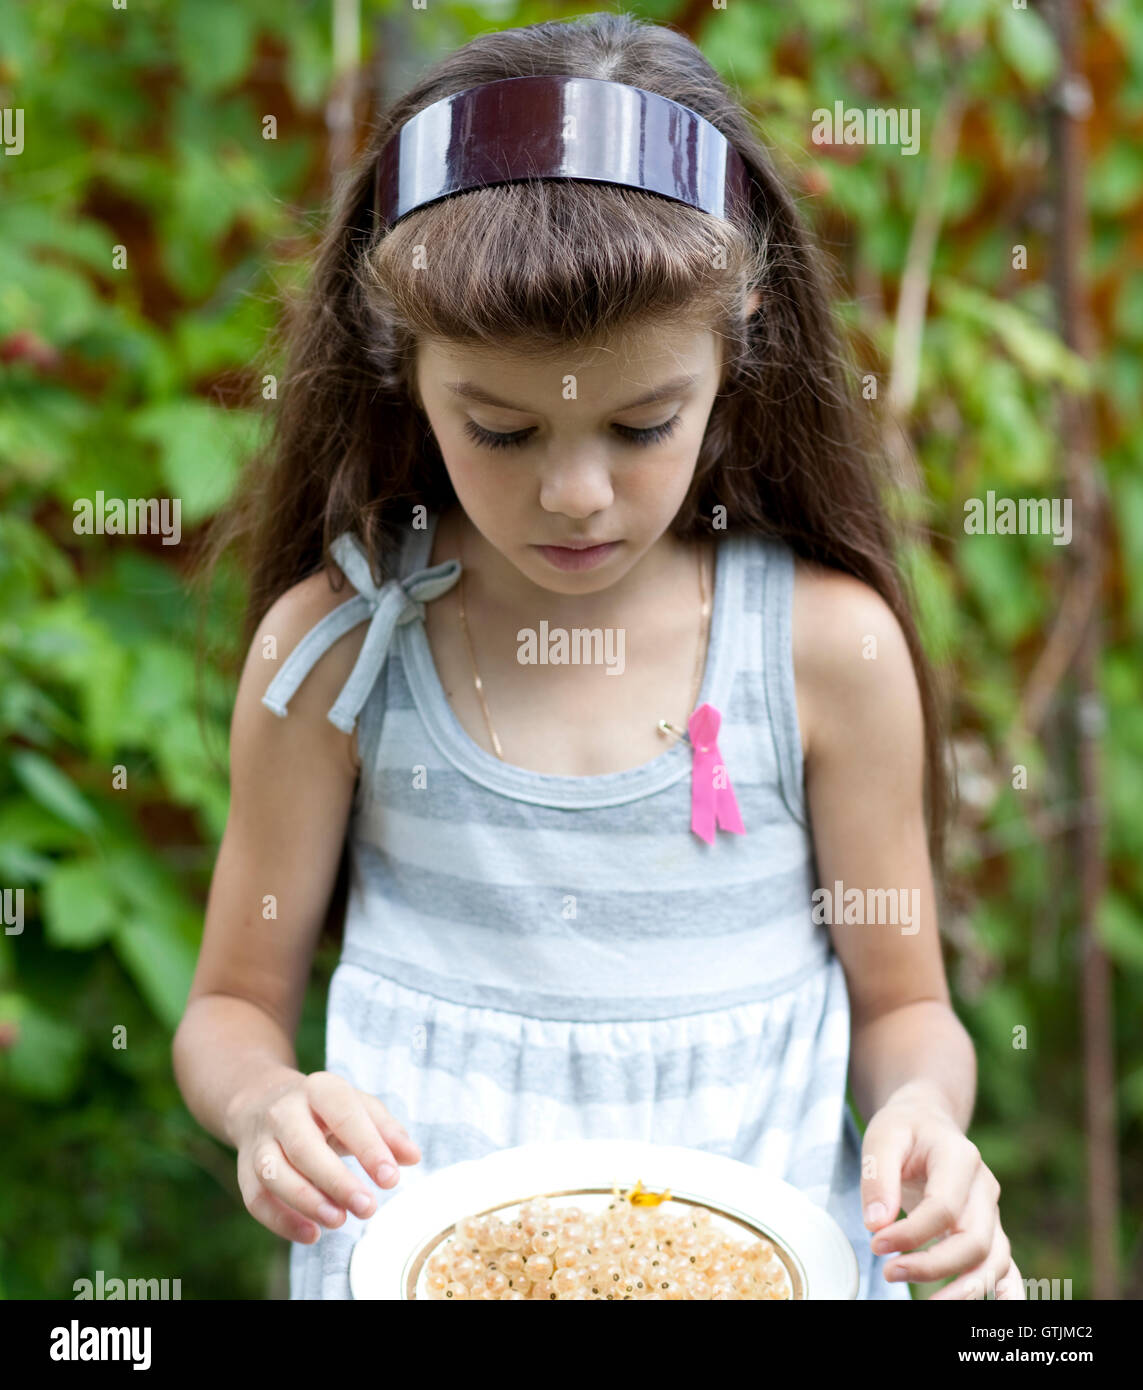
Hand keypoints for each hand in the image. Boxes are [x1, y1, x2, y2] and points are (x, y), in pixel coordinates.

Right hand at [227, 1067, 421, 1244]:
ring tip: (340, 1221)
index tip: (391, 1179)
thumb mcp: (358, 1106)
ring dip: (307, 1202)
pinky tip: (312, 1235)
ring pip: (274, 1174)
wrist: (264, 1099)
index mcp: (319, 1088)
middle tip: (368, 1208)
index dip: (368, 1147)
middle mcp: (284, 1111)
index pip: (344, 1114)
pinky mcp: (245, 1170)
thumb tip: (413, 1157)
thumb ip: (387, 1130)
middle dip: (336, 1181)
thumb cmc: (326, 1109)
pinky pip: (256, 1199)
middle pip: (304, 1147)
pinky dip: (282, 1221)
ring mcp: (260, 1141)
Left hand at [860, 1084, 1023, 1298]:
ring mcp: (992, 1212)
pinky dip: (1004, 1293)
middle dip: (933, 1266)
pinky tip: (996, 1311)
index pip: (943, 1207)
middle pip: (973, 1240)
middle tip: (889, 1272)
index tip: (876, 1243)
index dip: (910, 1233)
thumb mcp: (883, 1136)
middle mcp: (985, 1188)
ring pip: (992, 1261)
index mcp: (960, 1157)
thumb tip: (876, 1225)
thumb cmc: (905, 1129)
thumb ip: (877, 1177)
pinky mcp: (990, 1230)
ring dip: (964, 1290)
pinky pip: (1006, 1267)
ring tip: (927, 1305)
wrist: (928, 1121)